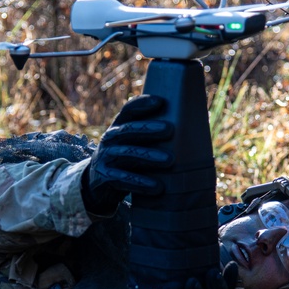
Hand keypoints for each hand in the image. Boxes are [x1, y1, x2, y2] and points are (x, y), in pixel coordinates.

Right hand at [81, 95, 173, 213]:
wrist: (98, 185)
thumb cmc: (125, 161)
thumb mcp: (133, 145)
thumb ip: (150, 137)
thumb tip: (190, 129)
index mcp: (119, 127)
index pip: (128, 111)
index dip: (142, 104)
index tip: (161, 101)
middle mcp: (110, 139)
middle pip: (128, 130)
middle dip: (148, 129)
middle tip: (170, 129)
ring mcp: (105, 158)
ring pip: (127, 154)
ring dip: (149, 157)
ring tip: (170, 161)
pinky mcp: (104, 177)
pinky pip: (122, 179)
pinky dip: (140, 183)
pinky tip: (158, 187)